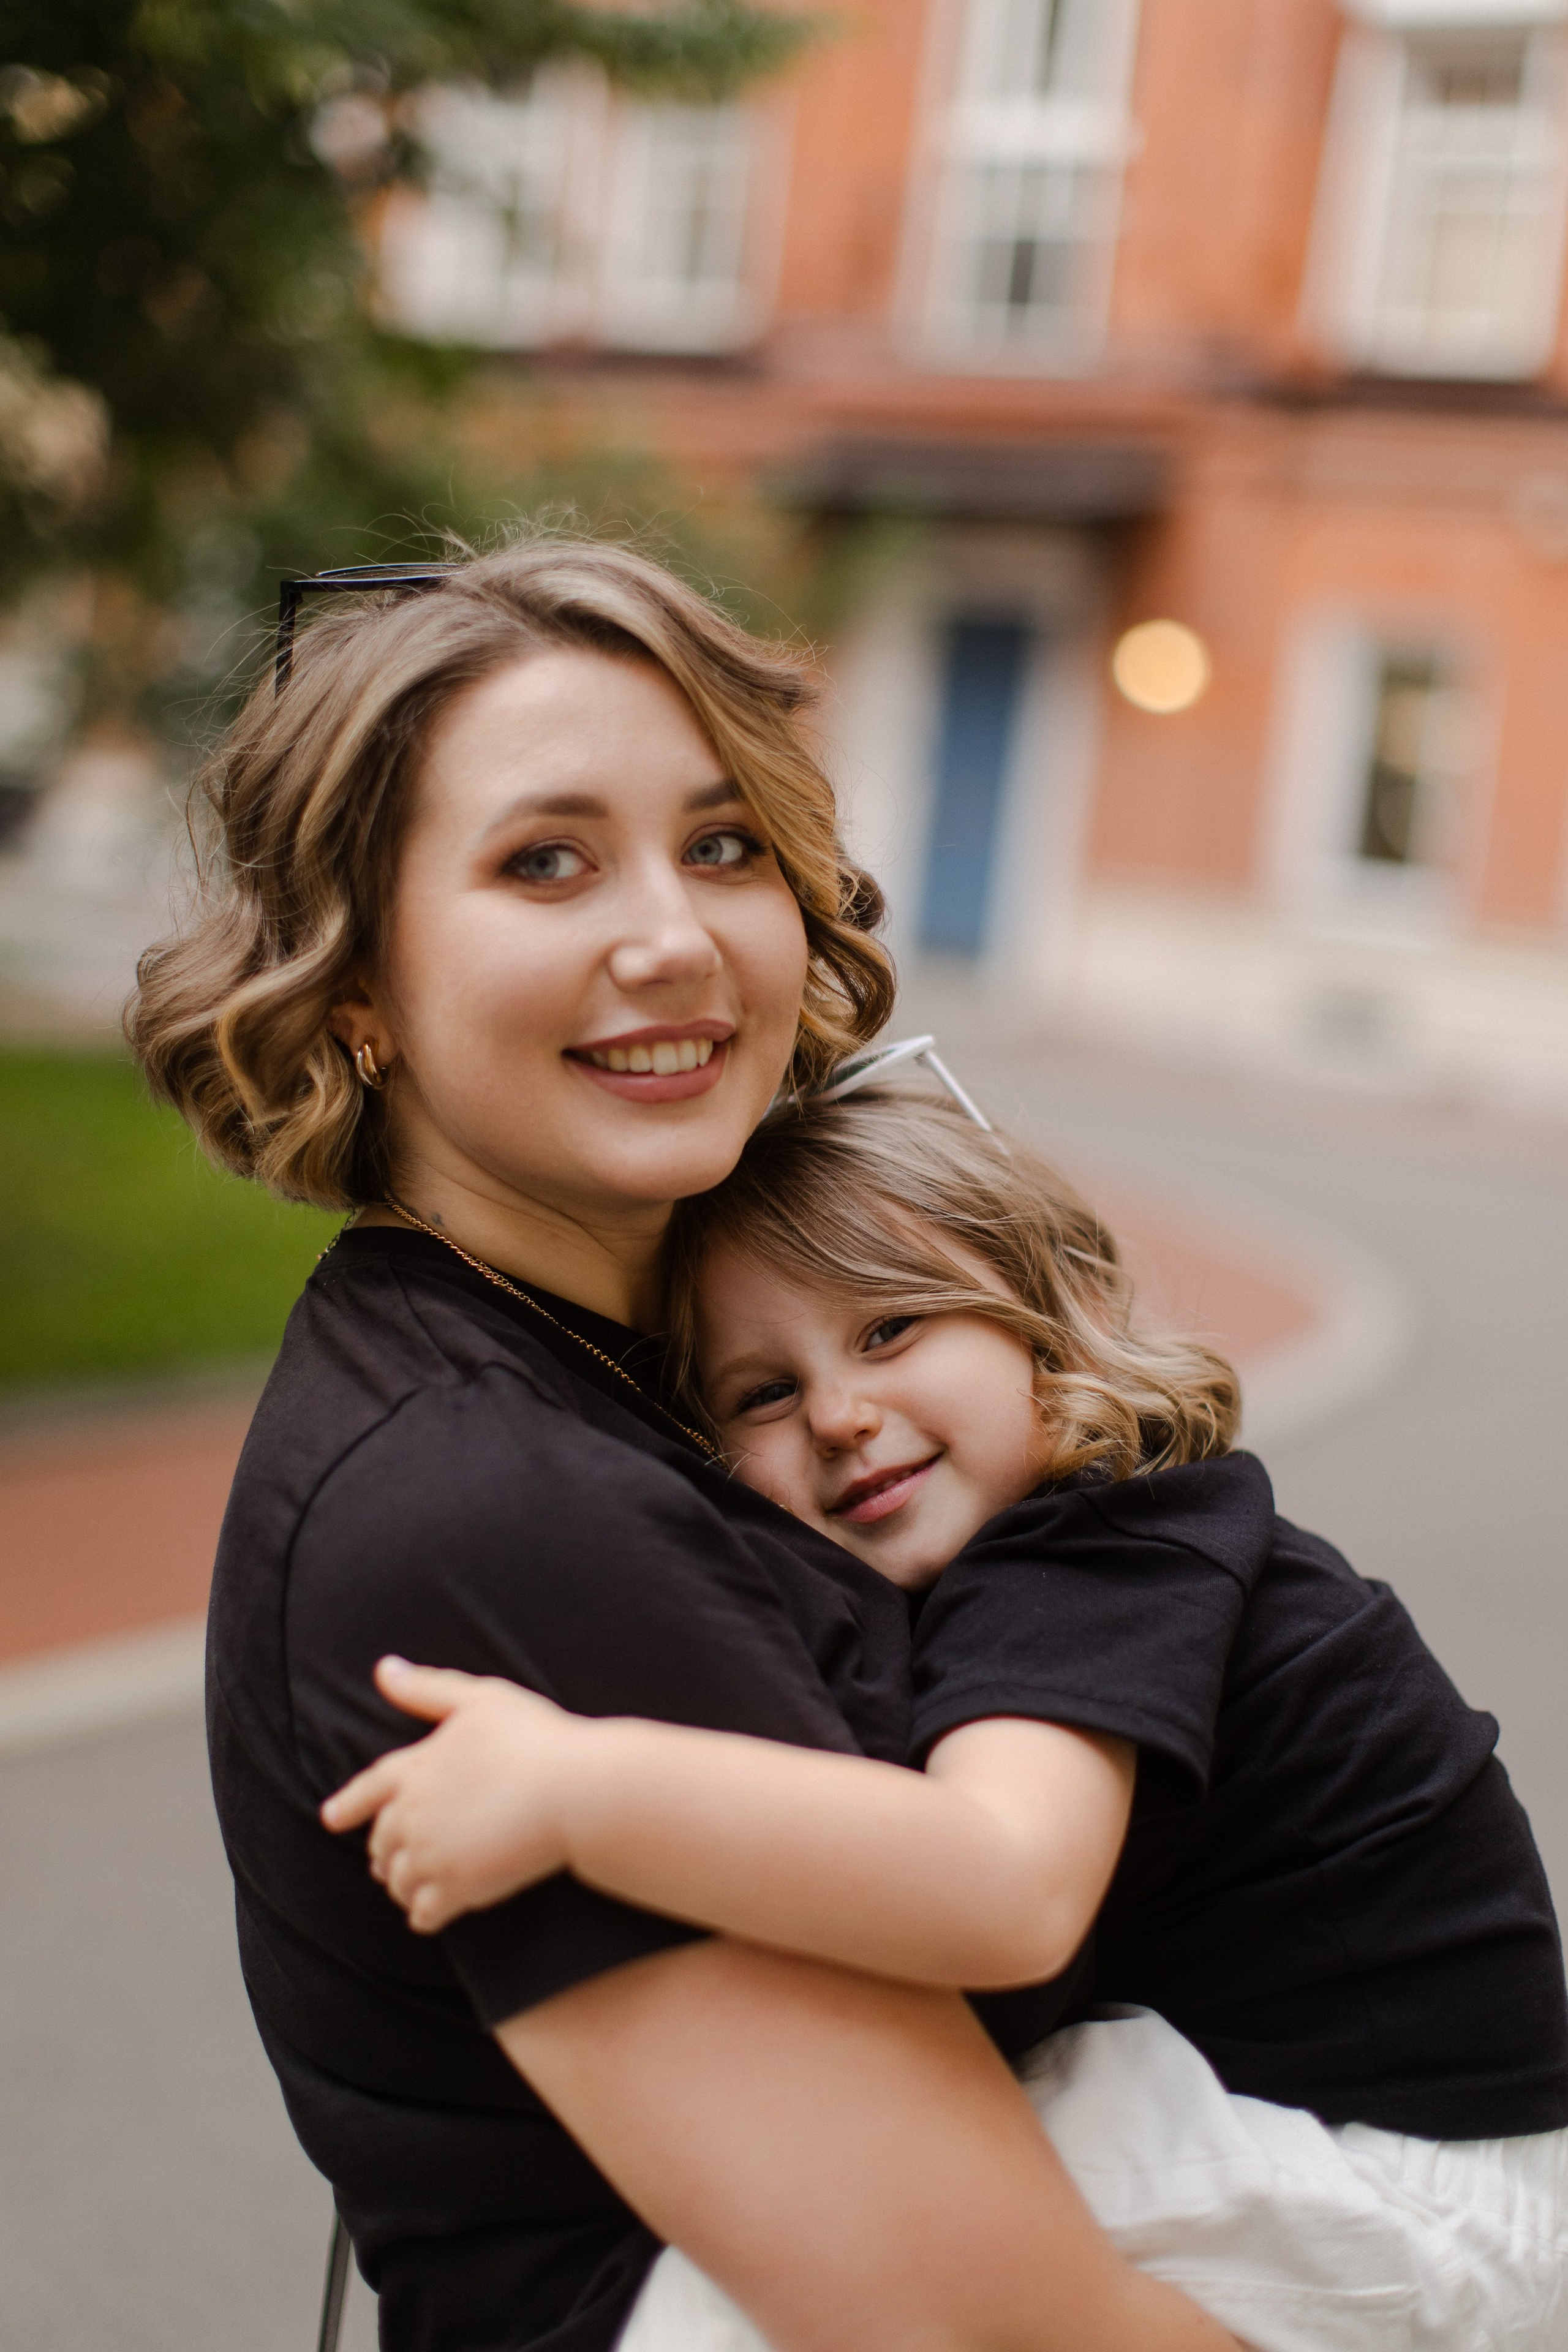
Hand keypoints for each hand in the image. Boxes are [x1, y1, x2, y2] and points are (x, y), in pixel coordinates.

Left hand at [320, 1657, 583, 1931]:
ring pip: (397, 1881)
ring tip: (416, 1884)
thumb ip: (427, 1688)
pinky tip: (433, 1912)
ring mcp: (431, 1856)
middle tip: (392, 1858)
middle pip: (381, 1841)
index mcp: (413, 1769)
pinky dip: (423, 1913)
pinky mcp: (457, 1890)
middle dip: (385, 1849)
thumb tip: (383, 1668)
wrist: (572, 1791)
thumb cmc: (532, 1739)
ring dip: (403, 1883)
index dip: (348, 1804)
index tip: (331, 1818)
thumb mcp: (480, 1698)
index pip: (367, 1789)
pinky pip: (422, 1913)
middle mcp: (412, 1816)